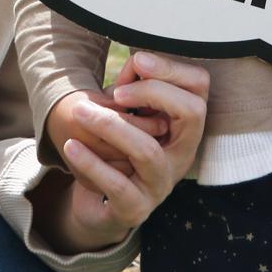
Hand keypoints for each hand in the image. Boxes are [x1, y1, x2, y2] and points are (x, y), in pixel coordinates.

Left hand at [35, 53, 209, 250]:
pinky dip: (92, 163)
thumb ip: (132, 87)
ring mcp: (161, 184)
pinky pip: (118, 185)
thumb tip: (137, 62)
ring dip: (112, 126)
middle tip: (116, 93)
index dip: (173, 69)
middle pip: (192, 113)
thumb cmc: (115, 149)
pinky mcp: (135, 209)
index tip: (138, 61)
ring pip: (148, 151)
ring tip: (80, 112)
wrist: (100, 205)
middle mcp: (182, 155)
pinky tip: (70, 145)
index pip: (200, 87)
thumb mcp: (125, 113)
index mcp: (184, 127)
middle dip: (153, 92)